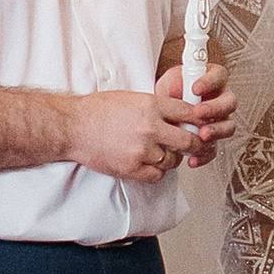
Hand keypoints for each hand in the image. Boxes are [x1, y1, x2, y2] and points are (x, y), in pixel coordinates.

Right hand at [68, 83, 223, 182]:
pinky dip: (156, 172)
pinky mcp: (132, 168)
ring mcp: (141, 150)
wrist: (73, 127)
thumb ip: (155, 107)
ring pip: (173, 160)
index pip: (188, 112)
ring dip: (171, 159)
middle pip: (189, 140)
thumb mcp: (131, 98)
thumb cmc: (97, 111)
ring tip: (162, 153)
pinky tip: (150, 164)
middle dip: (195, 144)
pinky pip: (157, 175)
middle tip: (194, 145)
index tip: (201, 124)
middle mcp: (150, 128)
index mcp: (150, 106)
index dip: (199, 120)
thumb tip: (176, 115)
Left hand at [160, 57, 234, 164]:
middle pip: (230, 102)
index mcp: (213, 81)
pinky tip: (193, 156)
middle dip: (215, 109)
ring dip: (216, 131)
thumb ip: (173, 83)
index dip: (209, 82)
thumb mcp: (169, 82)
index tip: (195, 88)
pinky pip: (214, 148)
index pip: (219, 76)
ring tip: (201, 135)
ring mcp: (219, 121)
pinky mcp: (212, 139)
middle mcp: (220, 101)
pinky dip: (204, 154)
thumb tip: (176, 88)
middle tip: (198, 112)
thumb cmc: (171, 93)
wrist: (162, 114)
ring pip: (228, 126)